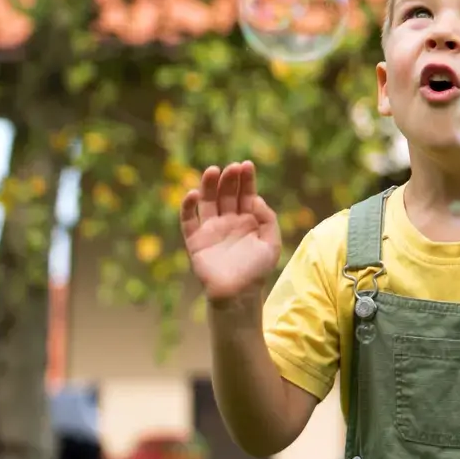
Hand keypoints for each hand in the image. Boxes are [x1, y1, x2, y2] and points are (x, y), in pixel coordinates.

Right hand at [179, 162, 283, 302]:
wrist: (238, 294)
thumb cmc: (257, 270)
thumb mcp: (271, 243)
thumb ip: (267, 219)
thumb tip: (256, 199)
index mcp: (248, 220)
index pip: (246, 194)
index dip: (246, 180)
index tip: (246, 165)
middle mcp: (229, 221)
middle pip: (227, 194)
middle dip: (229, 180)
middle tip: (232, 168)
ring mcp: (211, 229)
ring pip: (208, 202)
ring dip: (209, 186)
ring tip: (212, 171)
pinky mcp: (195, 240)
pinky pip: (188, 220)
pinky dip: (188, 207)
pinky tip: (194, 194)